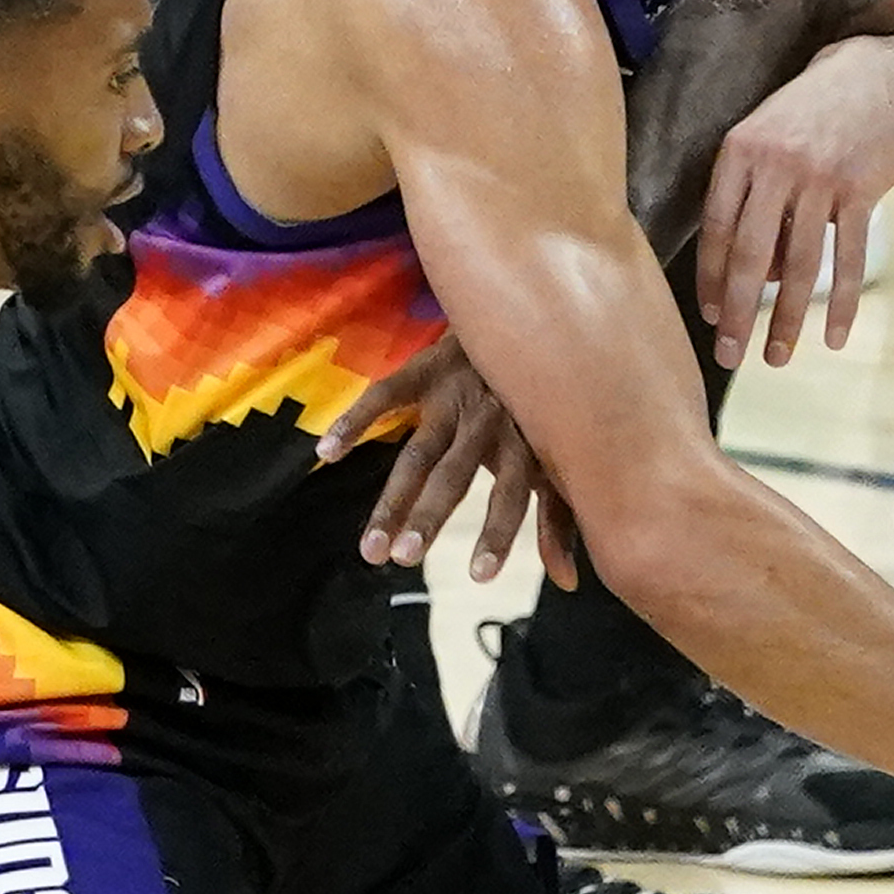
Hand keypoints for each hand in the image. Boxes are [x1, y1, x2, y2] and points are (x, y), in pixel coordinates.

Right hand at [317, 335, 580, 589]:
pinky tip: (326, 452)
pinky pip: (385, 394)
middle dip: (431, 517)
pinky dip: (355, 420)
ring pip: (418, 451)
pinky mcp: (424, 369)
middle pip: (455, 475)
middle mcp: (489, 419)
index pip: (513, 494)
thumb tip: (567, 582)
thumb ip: (559, 516)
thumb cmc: (541, 400)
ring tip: (370, 548)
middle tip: (404, 559)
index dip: (500, 533)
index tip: (481, 577)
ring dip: (394, 498)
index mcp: (525, 441)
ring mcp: (454, 394)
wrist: (527, 312)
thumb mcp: (556, 453)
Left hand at [696, 35, 893, 368]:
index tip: (712, 318)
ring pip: (800, 263)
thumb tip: (765, 278)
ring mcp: (820, 177)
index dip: (712, 279)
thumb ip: (756, 201)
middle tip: (730, 356)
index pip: (717, 228)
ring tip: (777, 356)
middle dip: (739, 313)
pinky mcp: (860, 188)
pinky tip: (834, 335)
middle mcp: (775, 165)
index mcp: (740, 152)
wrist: (873, 69)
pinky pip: (848, 256)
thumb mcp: (767, 139)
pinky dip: (841, 302)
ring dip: (788, 318)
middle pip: (752, 254)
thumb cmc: (812, 112)